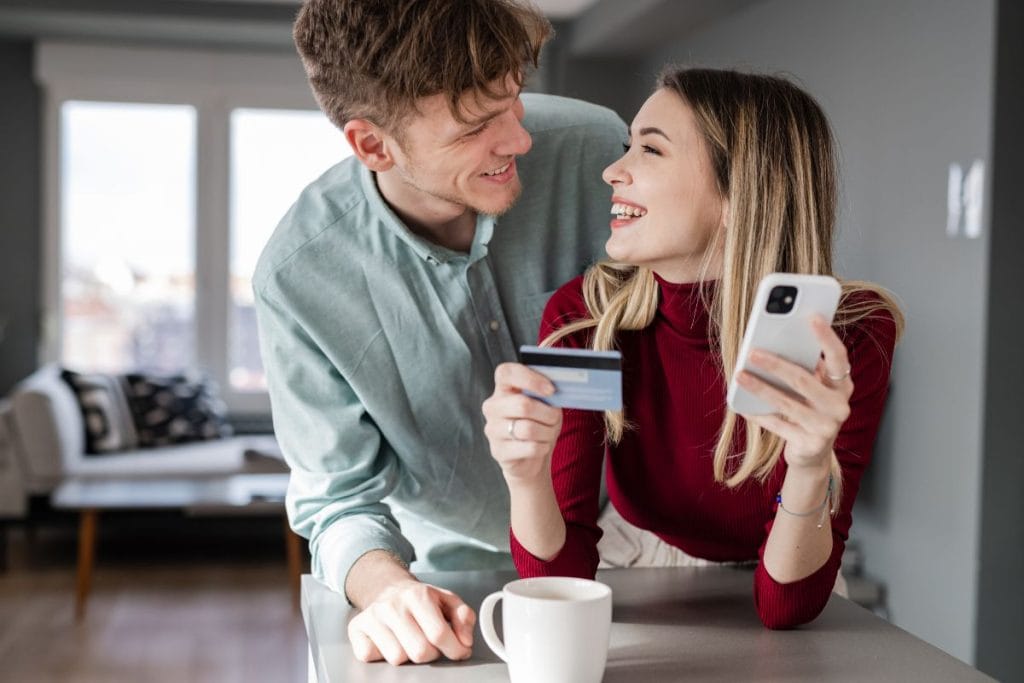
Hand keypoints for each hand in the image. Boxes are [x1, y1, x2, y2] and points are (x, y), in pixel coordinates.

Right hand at [347, 578, 475, 665]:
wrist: (386, 587)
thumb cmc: (418, 599)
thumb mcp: (447, 600)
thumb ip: (463, 617)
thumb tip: (465, 641)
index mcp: (418, 596)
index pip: (439, 634)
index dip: (454, 649)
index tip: (459, 652)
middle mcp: (392, 605)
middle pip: (419, 651)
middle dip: (431, 653)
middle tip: (430, 643)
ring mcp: (372, 617)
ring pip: (397, 658)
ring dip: (407, 655)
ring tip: (409, 640)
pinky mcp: (356, 629)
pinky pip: (371, 656)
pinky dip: (382, 654)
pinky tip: (389, 641)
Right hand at [481, 362, 561, 483]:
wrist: (530, 458)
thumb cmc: (538, 424)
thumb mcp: (544, 404)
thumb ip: (545, 393)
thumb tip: (555, 391)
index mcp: (502, 389)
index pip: (506, 373)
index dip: (530, 378)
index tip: (550, 390)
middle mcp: (492, 407)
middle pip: (523, 405)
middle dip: (548, 414)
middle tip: (554, 419)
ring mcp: (492, 430)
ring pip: (528, 429)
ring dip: (547, 432)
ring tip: (548, 434)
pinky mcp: (498, 451)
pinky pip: (530, 448)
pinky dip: (543, 447)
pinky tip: (541, 446)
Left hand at [735, 315, 853, 468]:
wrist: (813, 454)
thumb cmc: (809, 409)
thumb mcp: (813, 388)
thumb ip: (804, 368)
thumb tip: (777, 339)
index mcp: (842, 386)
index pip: (839, 357)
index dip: (826, 337)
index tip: (812, 317)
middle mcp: (839, 406)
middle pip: (804, 380)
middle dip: (776, 364)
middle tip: (752, 352)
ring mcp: (826, 427)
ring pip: (787, 403)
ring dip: (760, 388)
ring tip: (740, 375)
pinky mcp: (810, 445)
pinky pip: (777, 425)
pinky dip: (758, 414)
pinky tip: (742, 405)